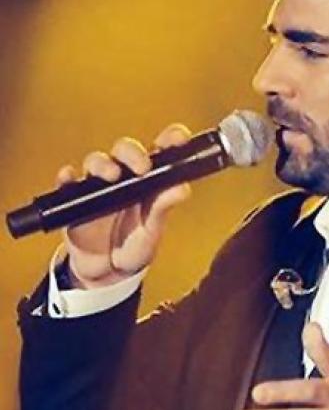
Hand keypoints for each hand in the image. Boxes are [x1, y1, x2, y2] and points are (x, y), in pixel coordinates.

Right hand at [55, 124, 192, 287]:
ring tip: (111, 174)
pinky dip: (66, 177)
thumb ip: (164, 207)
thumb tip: (182, 188)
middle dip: (133, 152)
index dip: (170, 138)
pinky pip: (67, 183)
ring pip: (96, 161)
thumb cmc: (135, 243)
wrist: (109, 271)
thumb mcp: (153, 229)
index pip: (161, 149)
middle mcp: (124, 175)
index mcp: (150, 178)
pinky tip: (68, 177)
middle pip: (125, 150)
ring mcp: (99, 185)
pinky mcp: (76, 200)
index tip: (179, 138)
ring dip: (102, 164)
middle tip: (143, 166)